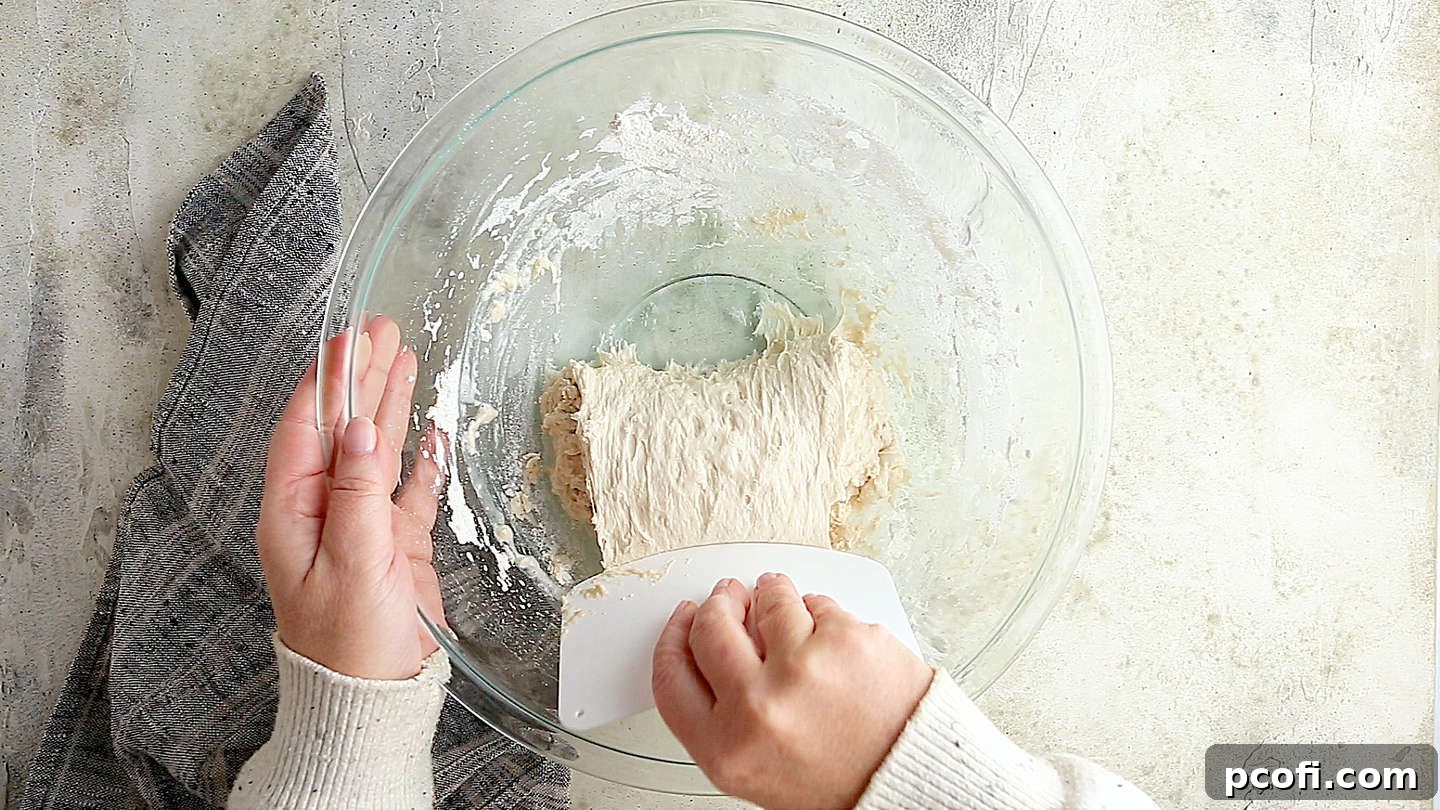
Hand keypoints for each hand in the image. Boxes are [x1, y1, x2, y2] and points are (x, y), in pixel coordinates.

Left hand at [257, 316, 447, 679]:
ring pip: (376, 450)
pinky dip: (422, 457)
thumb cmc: (350, 641)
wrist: (375, 696)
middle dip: (360, 377)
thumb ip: (357, 490)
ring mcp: (363, 525)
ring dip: (390, 404)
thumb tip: (361, 427)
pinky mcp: (396, 544)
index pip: (307, 429)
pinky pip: (409, 488)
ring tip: (406, 356)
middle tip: (382, 328)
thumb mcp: (352, 561)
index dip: (328, 381)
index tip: (350, 339)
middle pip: (341, 429)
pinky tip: (431, 428)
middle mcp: (324, 511)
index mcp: (294, 513)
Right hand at [652, 573, 932, 809]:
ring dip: (772, 594)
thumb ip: (725, 714)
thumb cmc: (841, 779)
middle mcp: (757, 708)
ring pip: (768, 600)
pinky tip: (829, 635)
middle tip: (730, 596)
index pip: (673, 676)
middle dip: (720, 603)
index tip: (686, 619)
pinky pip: (818, 603)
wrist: (910, 780)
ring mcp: (802, 669)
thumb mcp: (758, 767)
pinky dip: (820, 611)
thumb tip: (712, 641)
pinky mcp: (845, 640)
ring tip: (788, 607)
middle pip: (711, 628)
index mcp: (726, 749)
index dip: (675, 638)